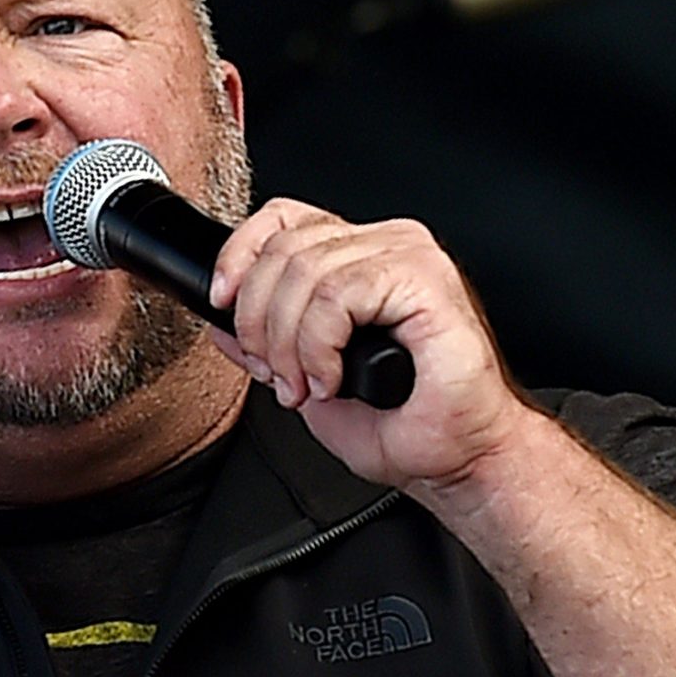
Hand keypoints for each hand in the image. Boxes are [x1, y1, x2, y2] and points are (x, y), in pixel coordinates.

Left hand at [207, 199, 528, 489]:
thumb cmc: (402, 423)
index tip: (222, 304)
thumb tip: (218, 323)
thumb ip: (266, 343)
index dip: (241, 255)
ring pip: (306, 271)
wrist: (457, 457)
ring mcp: (410, 256)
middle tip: (276, 374)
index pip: (283, 219)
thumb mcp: (306, 377)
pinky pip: (339, 294)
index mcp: (361, 257)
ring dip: (289, 342)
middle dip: (259, 321)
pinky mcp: (426, 280)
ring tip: (305, 385)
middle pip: (285, 247)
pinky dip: (319, 344)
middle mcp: (386, 246)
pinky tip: (331, 377)